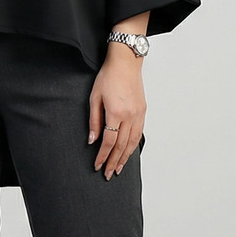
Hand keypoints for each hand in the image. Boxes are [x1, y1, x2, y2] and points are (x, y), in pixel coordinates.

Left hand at [88, 50, 146, 179]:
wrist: (125, 62)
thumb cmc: (108, 75)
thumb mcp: (95, 96)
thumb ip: (94, 120)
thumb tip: (92, 139)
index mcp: (116, 113)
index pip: (109, 142)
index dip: (102, 156)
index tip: (97, 165)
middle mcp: (129, 116)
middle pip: (121, 146)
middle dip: (113, 162)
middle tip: (108, 174)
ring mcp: (138, 114)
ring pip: (132, 143)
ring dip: (125, 158)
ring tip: (118, 168)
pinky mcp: (143, 111)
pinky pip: (139, 133)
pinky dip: (134, 146)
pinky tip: (129, 152)